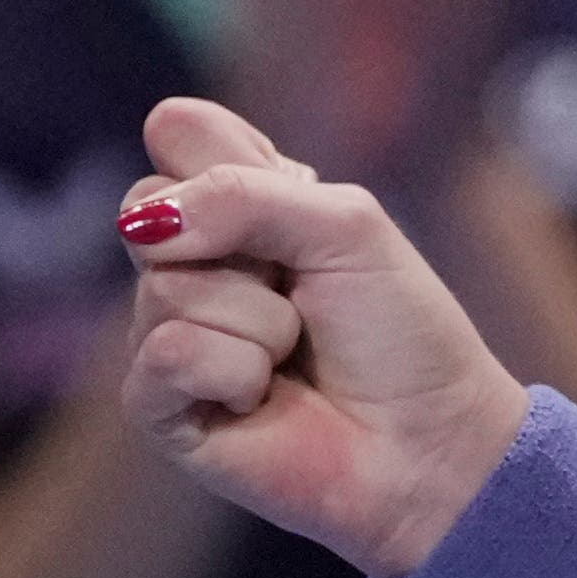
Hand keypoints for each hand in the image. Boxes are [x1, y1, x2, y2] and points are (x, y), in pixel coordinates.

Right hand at [112, 93, 529, 577]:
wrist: (429, 443)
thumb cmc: (400, 334)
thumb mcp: (344, 226)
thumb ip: (243, 194)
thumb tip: (148, 224)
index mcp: (236, 205)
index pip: (177, 134)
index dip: (228, 162)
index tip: (295, 202)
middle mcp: (191, 262)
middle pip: (146, 206)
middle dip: (239, 246)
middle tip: (297, 289)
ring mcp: (168, 331)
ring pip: (164, 288)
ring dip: (256, 322)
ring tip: (293, 355)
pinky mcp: (159, 405)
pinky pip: (165, 354)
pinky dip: (233, 372)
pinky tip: (261, 400)